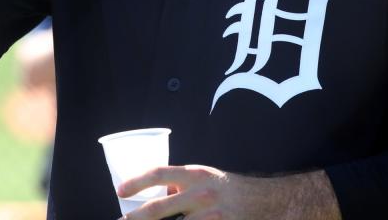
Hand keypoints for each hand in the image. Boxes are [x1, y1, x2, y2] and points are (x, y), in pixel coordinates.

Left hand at [117, 165, 340, 219]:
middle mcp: (201, 194)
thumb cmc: (231, 189)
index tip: (120, 191)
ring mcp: (210, 216)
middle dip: (135, 219)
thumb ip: (183, 184)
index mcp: (196, 175)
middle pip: (158, 209)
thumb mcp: (207, 178)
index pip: (160, 173)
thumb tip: (157, 193)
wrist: (268, 202)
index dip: (137, 182)